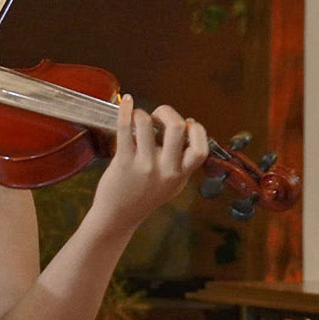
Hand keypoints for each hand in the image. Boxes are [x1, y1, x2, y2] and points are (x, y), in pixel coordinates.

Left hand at [85, 99, 209, 237]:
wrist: (118, 217)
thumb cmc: (144, 197)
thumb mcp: (172, 185)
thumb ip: (181, 161)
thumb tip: (188, 126)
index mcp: (180, 175)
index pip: (200, 149)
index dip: (197, 130)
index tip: (187, 124)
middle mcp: (165, 170)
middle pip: (177, 128)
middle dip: (167, 112)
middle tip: (158, 116)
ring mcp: (144, 166)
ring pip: (146, 123)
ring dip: (142, 114)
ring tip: (137, 120)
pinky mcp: (123, 162)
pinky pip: (124, 128)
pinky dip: (125, 110)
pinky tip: (126, 102)